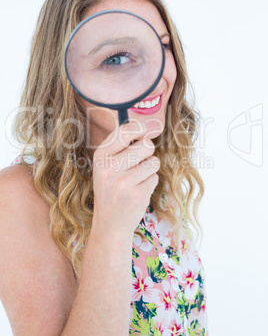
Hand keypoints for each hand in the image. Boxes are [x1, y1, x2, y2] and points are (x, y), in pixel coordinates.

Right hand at [91, 121, 159, 237]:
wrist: (109, 223)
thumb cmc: (112, 188)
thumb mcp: (108, 165)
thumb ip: (125, 144)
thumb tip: (154, 125)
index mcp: (100, 157)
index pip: (125, 131)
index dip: (142, 128)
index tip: (151, 129)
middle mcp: (109, 168)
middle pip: (146, 145)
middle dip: (148, 152)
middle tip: (138, 163)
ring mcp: (123, 182)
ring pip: (153, 161)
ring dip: (149, 169)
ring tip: (136, 179)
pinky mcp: (137, 195)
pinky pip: (155, 177)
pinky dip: (150, 183)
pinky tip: (137, 191)